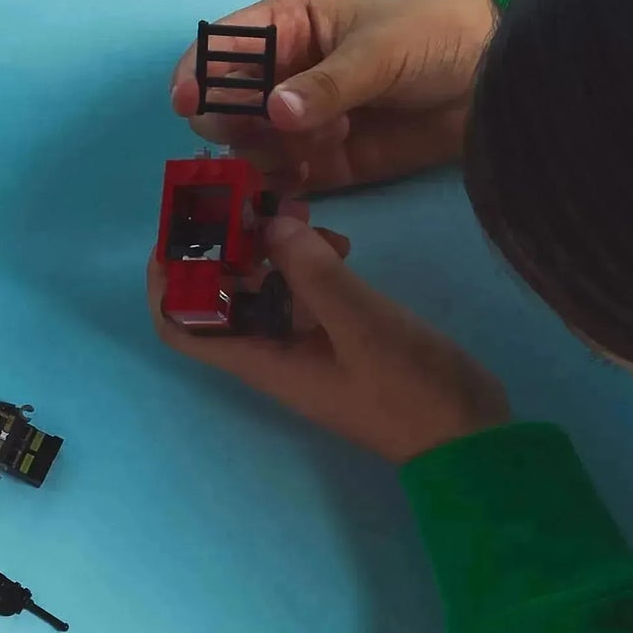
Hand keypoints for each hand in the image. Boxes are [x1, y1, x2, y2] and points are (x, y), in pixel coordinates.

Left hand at [149, 208, 511, 462]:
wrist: (467, 435)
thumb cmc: (410, 389)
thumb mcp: (361, 324)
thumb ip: (312, 273)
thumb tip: (268, 224)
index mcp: (259, 360)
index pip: (180, 326)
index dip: (166, 280)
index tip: (180, 228)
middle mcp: (270, 352)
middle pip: (218, 297)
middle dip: (225, 246)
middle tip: (251, 198)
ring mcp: (303, 345)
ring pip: (263, 288)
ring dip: (271, 249)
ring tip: (301, 211)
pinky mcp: (336, 336)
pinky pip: (304, 294)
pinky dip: (308, 263)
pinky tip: (338, 240)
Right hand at [171, 0, 494, 192]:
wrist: (494, 84)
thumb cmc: (436, 39)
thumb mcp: (381, 51)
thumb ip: (328, 84)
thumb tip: (275, 112)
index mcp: (287, 27)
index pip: (222, 48)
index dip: (197, 72)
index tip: (188, 100)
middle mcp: (280, 75)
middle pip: (221, 104)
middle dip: (229, 123)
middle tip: (265, 132)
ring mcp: (296, 123)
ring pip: (242, 147)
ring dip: (260, 155)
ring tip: (312, 149)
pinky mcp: (317, 164)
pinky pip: (275, 180)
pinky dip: (277, 185)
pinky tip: (304, 177)